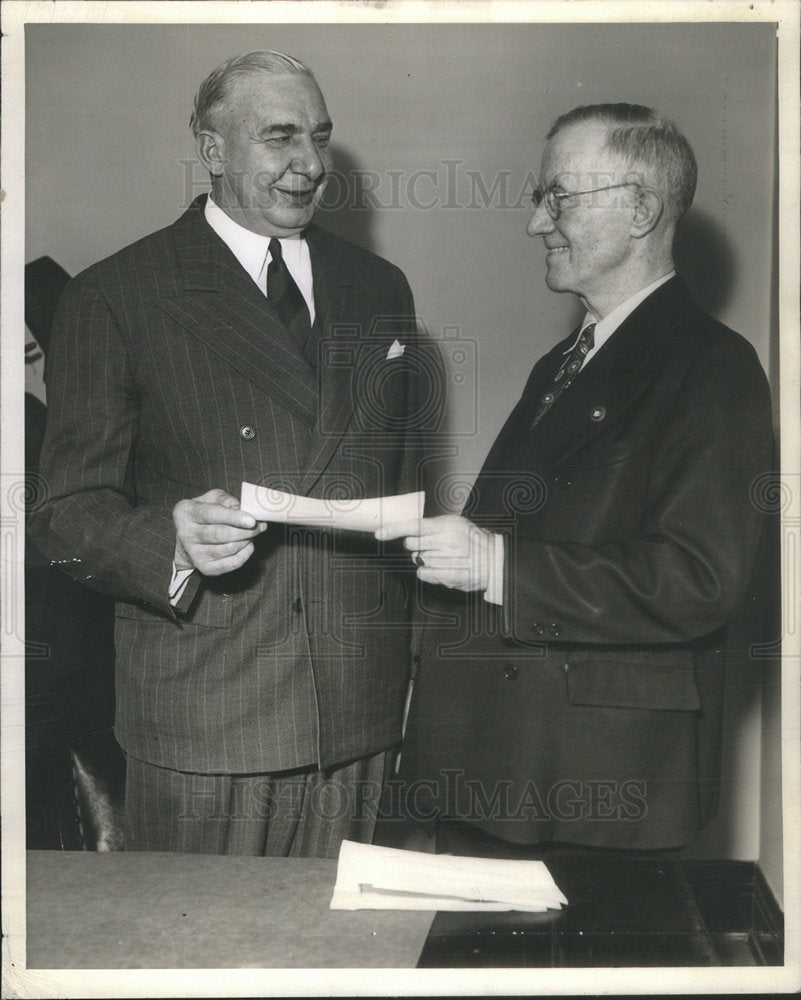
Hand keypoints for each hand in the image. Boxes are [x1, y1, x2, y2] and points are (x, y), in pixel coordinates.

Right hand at [173, 488, 266, 575]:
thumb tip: (245, 510)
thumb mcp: (212, 498)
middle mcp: (187, 534)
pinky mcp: (205, 568)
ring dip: (246, 541)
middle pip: (220, 534)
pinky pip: (232, 563)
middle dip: (245, 531)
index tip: (252, 520)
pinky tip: (248, 544)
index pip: (211, 514)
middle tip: (260, 527)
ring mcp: (195, 554)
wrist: (188, 538)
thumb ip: (228, 500)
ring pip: (228, 549)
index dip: (233, 517)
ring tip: (253, 533)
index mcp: (187, 512)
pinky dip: (245, 553)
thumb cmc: (205, 513)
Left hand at [376, 514, 494, 591]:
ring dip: (425, 559)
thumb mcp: (455, 524)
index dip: (393, 530)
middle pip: (411, 544)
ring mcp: (446, 560)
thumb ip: (433, 526)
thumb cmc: (472, 540)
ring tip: (444, 557)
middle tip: (431, 546)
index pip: (413, 526)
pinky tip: (442, 567)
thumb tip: (408, 531)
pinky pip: (422, 573)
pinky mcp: (446, 576)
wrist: (492, 559)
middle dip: (415, 545)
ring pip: (417, 559)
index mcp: (446, 525)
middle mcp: (444, 541)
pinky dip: (427, 571)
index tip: (379, 534)